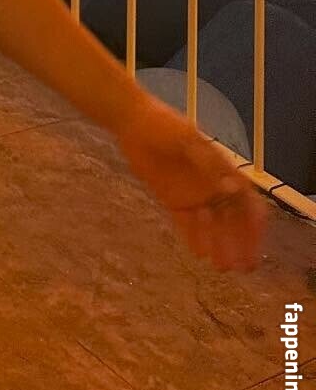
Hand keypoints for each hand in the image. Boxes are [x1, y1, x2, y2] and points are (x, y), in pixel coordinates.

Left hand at [115, 93, 264, 270]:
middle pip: (231, 219)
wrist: (133, 121)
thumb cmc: (163, 125)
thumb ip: (208, 164)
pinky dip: (194, 237)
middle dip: (239, 243)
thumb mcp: (187, 139)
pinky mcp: (172, 198)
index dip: (254, 223)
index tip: (256, 244)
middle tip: (243, 267)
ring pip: (211, 225)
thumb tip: (233, 188)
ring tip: (222, 267)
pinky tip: (199, 253)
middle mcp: (211, 185)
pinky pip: (186, 223)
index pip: (246, 201)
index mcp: (221, 169)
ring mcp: (192, 193)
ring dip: (219, 245)